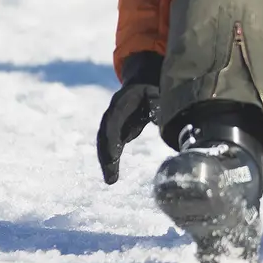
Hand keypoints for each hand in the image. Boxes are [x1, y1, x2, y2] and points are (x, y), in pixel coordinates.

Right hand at [97, 52, 162, 184]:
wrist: (141, 83)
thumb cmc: (151, 88)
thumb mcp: (155, 91)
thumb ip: (156, 102)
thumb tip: (158, 118)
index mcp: (120, 103)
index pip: (112, 122)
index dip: (111, 139)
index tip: (113, 156)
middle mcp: (112, 114)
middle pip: (104, 136)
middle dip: (106, 156)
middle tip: (110, 176)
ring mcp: (112, 123)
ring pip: (105, 144)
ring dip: (106, 161)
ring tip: (110, 180)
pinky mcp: (117, 132)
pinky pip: (112, 147)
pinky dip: (111, 160)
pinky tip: (112, 176)